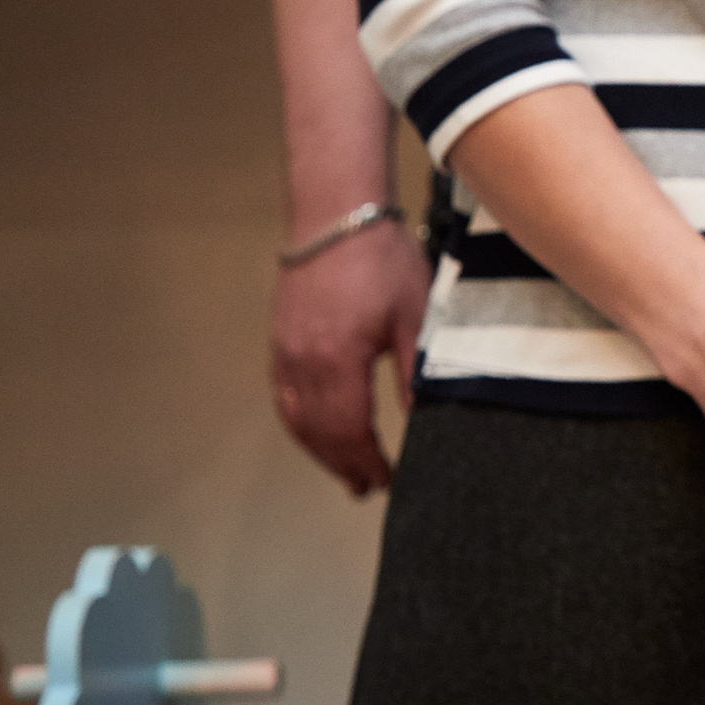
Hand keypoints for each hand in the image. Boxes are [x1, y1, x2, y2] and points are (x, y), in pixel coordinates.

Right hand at [270, 222, 428, 495]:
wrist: (337, 216)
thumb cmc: (381, 259)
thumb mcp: (414, 316)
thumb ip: (415, 373)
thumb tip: (423, 420)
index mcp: (337, 359)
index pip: (349, 430)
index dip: (366, 463)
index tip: (385, 483)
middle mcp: (302, 362)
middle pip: (318, 433)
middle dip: (343, 465)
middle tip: (366, 488)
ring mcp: (285, 352)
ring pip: (296, 419)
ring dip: (320, 451)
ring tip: (345, 471)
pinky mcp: (280, 341)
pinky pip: (284, 396)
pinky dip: (301, 424)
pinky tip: (318, 432)